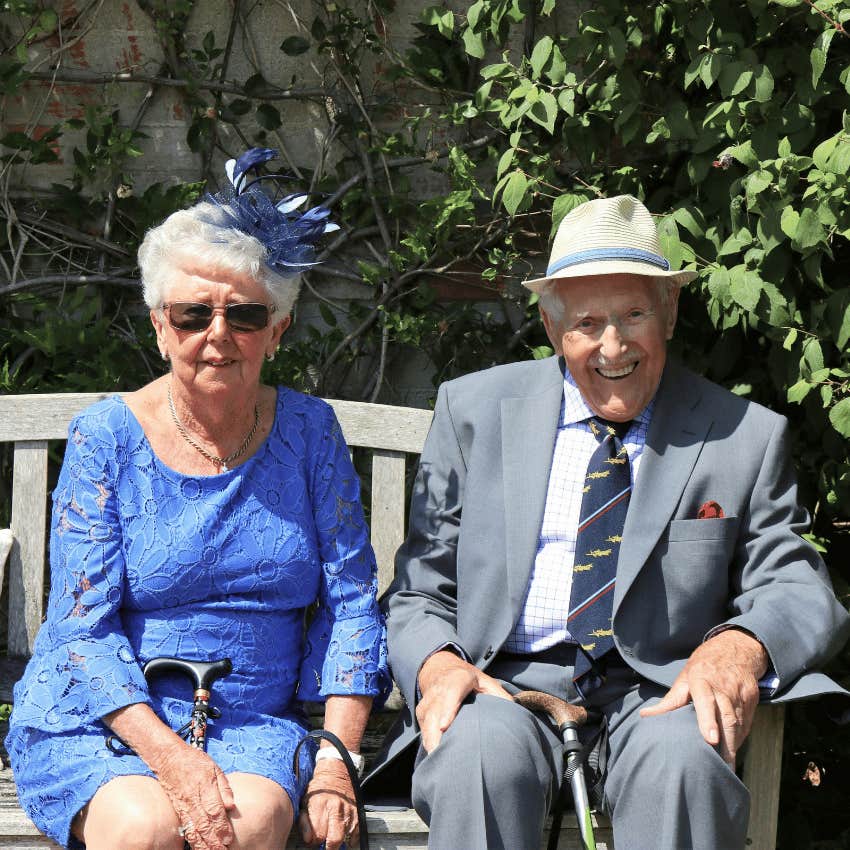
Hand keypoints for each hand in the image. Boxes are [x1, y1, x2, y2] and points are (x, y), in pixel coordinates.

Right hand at [153, 742, 234, 848]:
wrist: (168, 758)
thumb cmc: (194, 761)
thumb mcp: (214, 767)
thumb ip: (224, 787)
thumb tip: (232, 805)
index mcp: (205, 785)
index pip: (214, 810)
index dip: (221, 826)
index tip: (228, 839)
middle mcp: (193, 798)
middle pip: (204, 824)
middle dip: (213, 841)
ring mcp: (183, 806)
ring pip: (193, 829)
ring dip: (202, 845)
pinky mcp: (177, 810)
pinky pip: (185, 828)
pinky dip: (191, 840)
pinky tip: (198, 847)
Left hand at [299, 760, 358, 848]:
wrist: (336, 772)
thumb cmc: (319, 788)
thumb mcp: (305, 801)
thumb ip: (304, 822)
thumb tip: (308, 840)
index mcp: (320, 805)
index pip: (318, 836)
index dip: (314, 842)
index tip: (312, 840)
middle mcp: (336, 808)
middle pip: (334, 840)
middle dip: (328, 847)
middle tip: (324, 845)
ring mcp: (349, 810)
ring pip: (345, 838)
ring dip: (338, 841)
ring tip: (332, 836)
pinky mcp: (357, 811)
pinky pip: (355, 833)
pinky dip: (349, 837)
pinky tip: (342, 833)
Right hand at [415, 650, 511, 751]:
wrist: (442, 668)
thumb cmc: (469, 679)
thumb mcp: (487, 681)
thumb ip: (500, 697)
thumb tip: (514, 716)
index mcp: (458, 678)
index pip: (451, 693)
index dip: (447, 710)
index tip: (443, 726)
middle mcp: (439, 689)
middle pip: (434, 712)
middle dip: (434, 733)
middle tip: (438, 754)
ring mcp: (428, 701)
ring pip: (426, 722)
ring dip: (430, 741)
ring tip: (436, 761)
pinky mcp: (421, 712)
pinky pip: (423, 729)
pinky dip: (428, 742)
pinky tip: (435, 758)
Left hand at [640, 630, 767, 767]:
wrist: (734, 650)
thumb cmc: (702, 669)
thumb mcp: (684, 679)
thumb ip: (669, 701)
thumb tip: (644, 716)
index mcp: (702, 680)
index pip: (706, 701)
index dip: (708, 720)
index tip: (710, 740)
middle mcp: (723, 687)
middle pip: (727, 717)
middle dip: (726, 743)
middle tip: (722, 766)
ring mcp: (740, 693)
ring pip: (739, 723)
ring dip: (733, 745)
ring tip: (726, 765)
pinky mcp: (753, 699)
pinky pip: (747, 723)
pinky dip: (740, 738)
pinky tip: (733, 750)